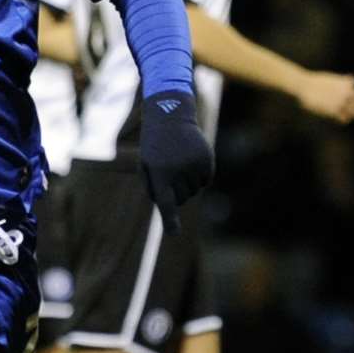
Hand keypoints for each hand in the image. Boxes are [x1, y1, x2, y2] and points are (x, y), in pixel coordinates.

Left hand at [139, 91, 213, 234]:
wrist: (170, 117)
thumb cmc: (154, 146)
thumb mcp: (146, 165)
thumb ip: (154, 188)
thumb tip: (169, 209)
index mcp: (159, 172)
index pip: (166, 202)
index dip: (170, 220)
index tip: (174, 234)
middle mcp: (178, 171)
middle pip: (181, 199)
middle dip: (175, 191)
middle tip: (168, 170)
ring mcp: (195, 166)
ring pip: (194, 191)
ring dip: (186, 182)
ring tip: (177, 161)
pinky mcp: (207, 161)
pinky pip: (205, 181)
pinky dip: (198, 176)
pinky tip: (190, 159)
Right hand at [295, 71, 353, 123]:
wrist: (305, 85)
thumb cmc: (316, 81)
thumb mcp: (332, 77)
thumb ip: (343, 80)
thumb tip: (353, 78)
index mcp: (348, 85)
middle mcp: (347, 94)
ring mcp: (341, 102)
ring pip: (353, 113)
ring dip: (351, 115)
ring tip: (348, 117)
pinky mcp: (334, 111)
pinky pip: (344, 119)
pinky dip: (344, 120)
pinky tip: (341, 120)